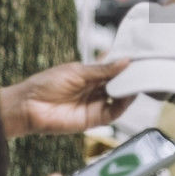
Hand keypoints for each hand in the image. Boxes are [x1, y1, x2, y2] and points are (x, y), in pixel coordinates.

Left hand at [0, 59, 133, 137]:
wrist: (29, 107)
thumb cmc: (46, 85)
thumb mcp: (77, 71)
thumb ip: (102, 70)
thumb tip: (125, 61)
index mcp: (90, 74)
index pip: (113, 68)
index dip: (125, 63)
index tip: (139, 57)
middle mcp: (95, 89)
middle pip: (119, 83)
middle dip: (131, 76)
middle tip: (145, 68)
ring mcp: (95, 104)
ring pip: (120, 97)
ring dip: (130, 90)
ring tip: (139, 80)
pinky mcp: (94, 119)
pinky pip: (113, 112)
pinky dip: (123, 104)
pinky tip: (128, 94)